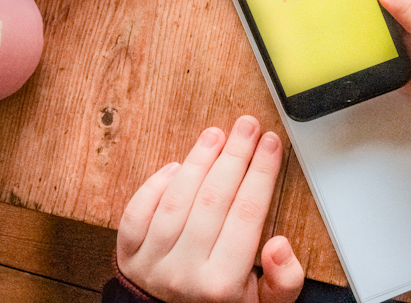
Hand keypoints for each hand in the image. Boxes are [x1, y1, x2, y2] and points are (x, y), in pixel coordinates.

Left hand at [116, 116, 303, 302]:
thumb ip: (282, 282)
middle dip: (235, 155)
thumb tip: (281, 245)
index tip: (270, 143)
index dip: (261, 172)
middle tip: (247, 125)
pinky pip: (139, 212)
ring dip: (198, 161)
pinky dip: (156, 185)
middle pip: (215, 199)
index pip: (248, 214)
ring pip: (178, 200)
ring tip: (216, 135)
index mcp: (223, 285)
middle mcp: (186, 273)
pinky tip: (176, 166)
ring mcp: (153, 263)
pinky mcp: (127, 256)